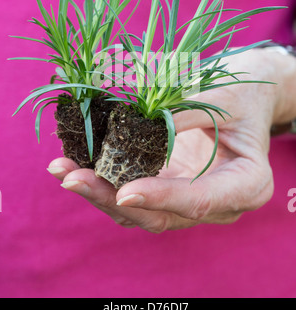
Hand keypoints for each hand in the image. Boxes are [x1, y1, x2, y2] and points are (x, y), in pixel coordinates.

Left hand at [47, 48, 293, 231]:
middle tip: (72, 178)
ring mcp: (188, 200)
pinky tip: (75, 164)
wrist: (244, 97)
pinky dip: (104, 182)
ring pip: (139, 212)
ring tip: (62, 169)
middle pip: (161, 215)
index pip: (201, 200)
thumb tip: (131, 118)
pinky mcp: (167, 189)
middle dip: (112, 199)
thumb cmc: (242, 93)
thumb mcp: (220, 96)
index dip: (163, 198)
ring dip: (99, 193)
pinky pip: (132, 195)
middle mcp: (217, 204)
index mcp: (247, 185)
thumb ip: (182, 111)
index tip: (125, 191)